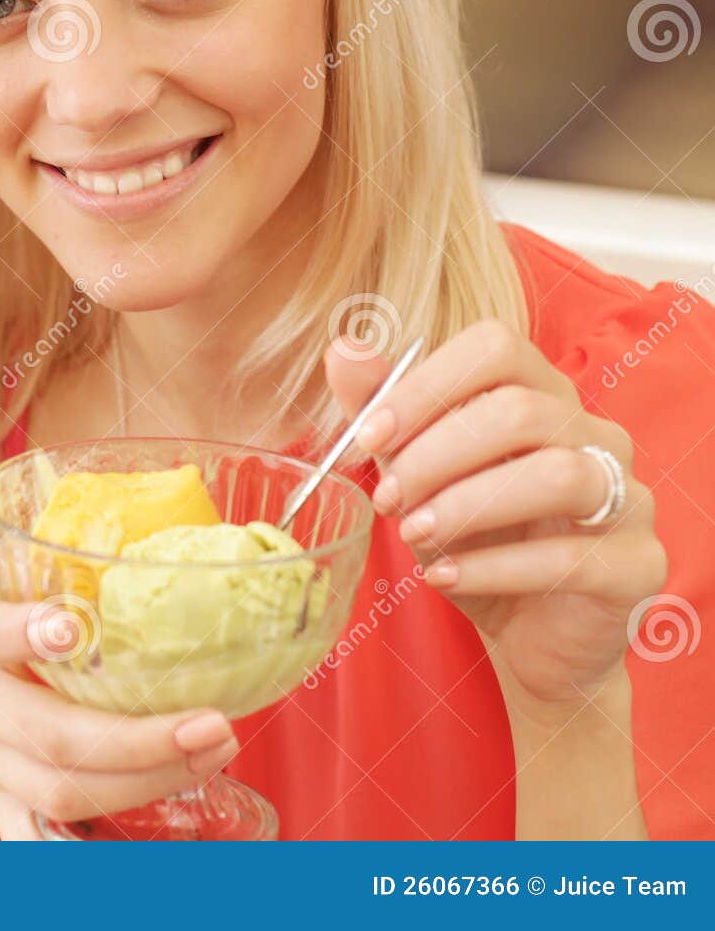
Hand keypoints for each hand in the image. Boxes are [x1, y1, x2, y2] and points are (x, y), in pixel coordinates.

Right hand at [0, 564, 239, 834]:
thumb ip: (47, 569)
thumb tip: (152, 539)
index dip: (24, 634)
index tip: (67, 628)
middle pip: (49, 738)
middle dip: (137, 741)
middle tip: (211, 723)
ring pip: (61, 793)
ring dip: (146, 782)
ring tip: (210, 752)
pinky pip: (43, 837)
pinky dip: (91, 850)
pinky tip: (156, 831)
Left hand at [326, 321, 668, 709]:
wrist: (528, 636)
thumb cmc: (473, 538)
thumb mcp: (415, 473)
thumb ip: (383, 411)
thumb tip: (344, 349)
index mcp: (543, 394)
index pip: (496, 347)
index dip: (426, 385)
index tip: (370, 436)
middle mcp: (596, 433)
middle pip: (520, 410)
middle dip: (435, 455)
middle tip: (387, 499)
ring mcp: (629, 497)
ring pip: (557, 474)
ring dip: (466, 505)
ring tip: (413, 536)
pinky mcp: (639, 565)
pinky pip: (572, 557)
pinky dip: (494, 567)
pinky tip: (445, 578)